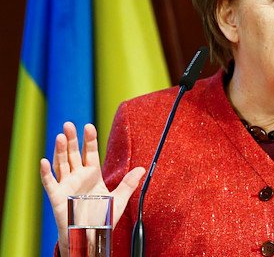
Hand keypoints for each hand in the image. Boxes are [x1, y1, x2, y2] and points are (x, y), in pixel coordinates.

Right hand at [40, 122, 144, 256]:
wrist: (90, 235)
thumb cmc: (102, 218)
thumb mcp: (119, 200)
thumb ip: (129, 184)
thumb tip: (142, 169)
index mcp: (93, 174)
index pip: (90, 153)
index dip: (89, 139)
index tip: (89, 126)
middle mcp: (79, 176)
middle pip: (73, 154)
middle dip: (71, 139)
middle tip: (69, 124)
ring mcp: (67, 185)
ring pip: (62, 164)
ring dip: (59, 151)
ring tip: (60, 136)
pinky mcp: (57, 197)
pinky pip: (50, 183)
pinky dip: (46, 173)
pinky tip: (44, 161)